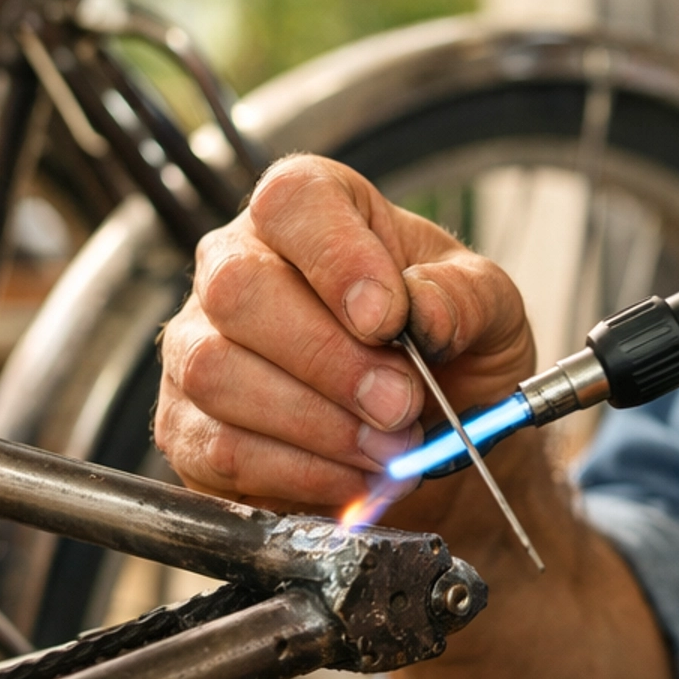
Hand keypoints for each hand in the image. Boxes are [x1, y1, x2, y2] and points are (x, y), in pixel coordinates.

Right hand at [156, 155, 535, 512]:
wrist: (436, 441)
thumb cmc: (451, 354)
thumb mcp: (489, 311)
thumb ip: (465, 297)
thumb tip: (422, 309)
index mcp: (314, 211)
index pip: (294, 201)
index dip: (337, 258)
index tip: (389, 319)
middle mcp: (238, 264)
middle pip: (239, 290)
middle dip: (329, 360)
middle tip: (400, 405)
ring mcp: (199, 345)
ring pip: (218, 372)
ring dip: (316, 423)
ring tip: (388, 448)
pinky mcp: (189, 426)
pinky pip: (219, 447)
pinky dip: (298, 473)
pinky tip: (352, 477)